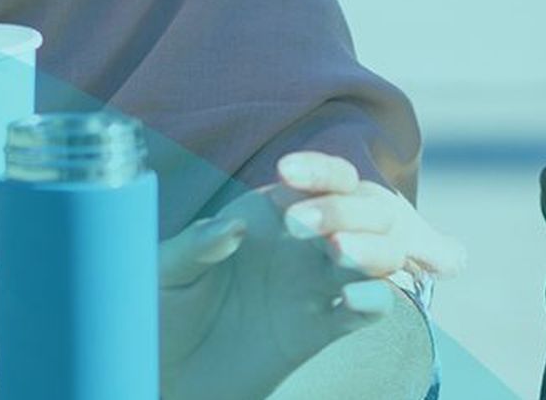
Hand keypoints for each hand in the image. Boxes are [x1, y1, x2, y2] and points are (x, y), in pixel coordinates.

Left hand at [158, 152, 464, 399]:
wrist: (171, 374)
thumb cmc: (164, 310)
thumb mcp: (165, 272)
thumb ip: (194, 247)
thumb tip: (232, 228)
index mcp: (272, 214)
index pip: (319, 179)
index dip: (316, 170)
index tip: (288, 174)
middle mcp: (305, 244)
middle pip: (363, 209)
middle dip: (344, 207)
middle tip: (301, 225)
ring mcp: (319, 285)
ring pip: (381, 252)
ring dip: (372, 247)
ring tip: (339, 252)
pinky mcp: (324, 328)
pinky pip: (369, 308)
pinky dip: (374, 299)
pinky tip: (355, 298)